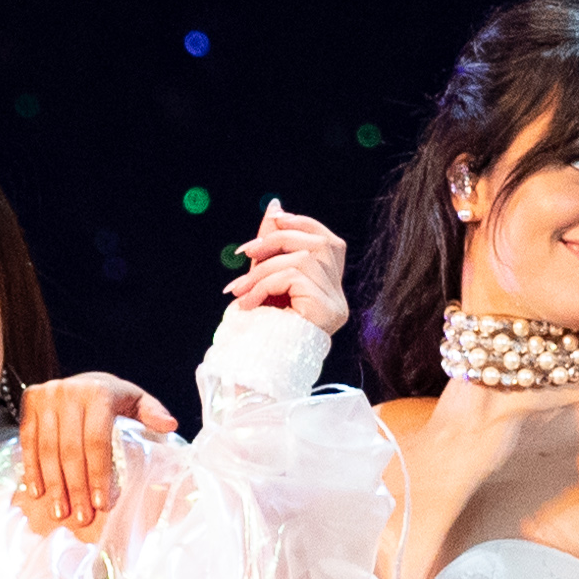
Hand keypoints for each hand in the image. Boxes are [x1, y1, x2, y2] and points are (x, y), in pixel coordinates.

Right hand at [15, 372, 175, 535]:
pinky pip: (28, 441)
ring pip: (47, 449)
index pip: (97, 441)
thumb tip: (170, 426)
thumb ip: (151, 413)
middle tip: (81, 516)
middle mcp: (69, 392)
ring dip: (53, 484)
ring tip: (60, 512)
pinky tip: (37, 492)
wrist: (80, 378)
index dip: (98, 474)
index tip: (101, 504)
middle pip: (70, 449)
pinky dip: (32, 469)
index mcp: (99, 393)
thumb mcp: (135, 400)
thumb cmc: (111, 397)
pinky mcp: (30, 402)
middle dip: (75, 487)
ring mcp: (47, 396)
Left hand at [228, 198, 350, 337]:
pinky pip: (293, 278)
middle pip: (317, 245)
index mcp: (332, 288)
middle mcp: (340, 296)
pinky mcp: (326, 312)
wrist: (257, 374)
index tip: (274, 220)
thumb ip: (273, 244)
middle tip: (244, 252)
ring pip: (301, 260)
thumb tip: (275, 205)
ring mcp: (336, 305)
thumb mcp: (266, 278)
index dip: (303, 224)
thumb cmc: (260, 328)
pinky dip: (264, 284)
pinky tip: (248, 303)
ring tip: (239, 289)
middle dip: (277, 241)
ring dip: (262, 270)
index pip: (329, 242)